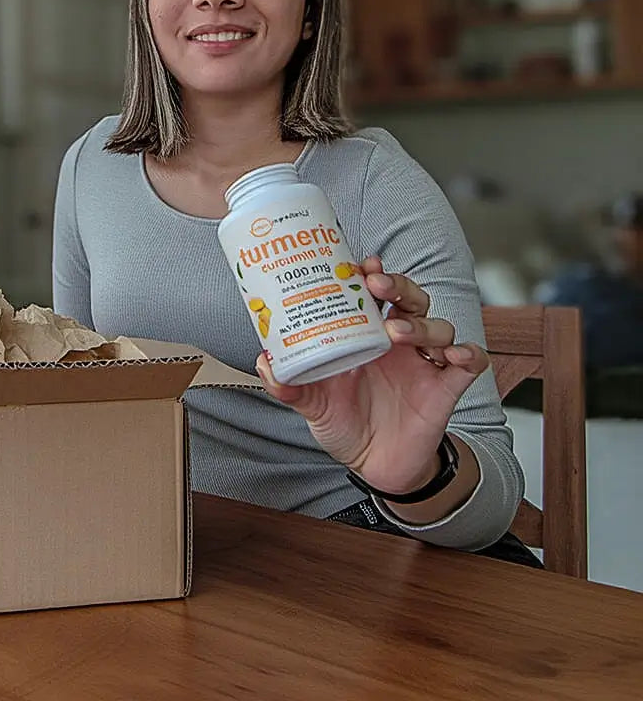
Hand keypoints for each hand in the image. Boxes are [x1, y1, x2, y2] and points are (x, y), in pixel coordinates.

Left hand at [255, 256, 488, 496]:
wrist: (375, 466)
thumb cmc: (344, 423)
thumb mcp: (312, 405)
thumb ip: (290, 386)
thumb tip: (264, 363)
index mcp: (367, 336)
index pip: (375, 293)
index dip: (372, 275)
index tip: (360, 266)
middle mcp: (398, 343)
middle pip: (410, 298)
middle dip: (398, 285)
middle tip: (377, 286)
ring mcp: (424, 363)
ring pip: (438, 325)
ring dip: (422, 324)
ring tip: (399, 333)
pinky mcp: (445, 389)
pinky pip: (469, 363)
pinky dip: (468, 353)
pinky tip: (454, 355)